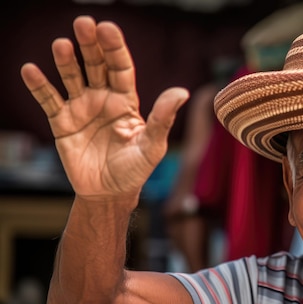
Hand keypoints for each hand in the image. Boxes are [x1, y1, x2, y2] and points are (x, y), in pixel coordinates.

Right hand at [20, 16, 188, 198]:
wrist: (109, 193)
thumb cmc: (135, 170)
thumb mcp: (152, 146)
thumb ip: (163, 119)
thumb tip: (183, 92)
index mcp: (126, 101)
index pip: (120, 68)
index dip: (114, 48)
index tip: (107, 28)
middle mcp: (103, 99)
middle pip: (96, 65)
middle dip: (90, 45)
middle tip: (83, 23)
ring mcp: (81, 108)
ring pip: (72, 78)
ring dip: (66, 61)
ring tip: (61, 45)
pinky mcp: (62, 122)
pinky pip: (49, 100)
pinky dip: (40, 86)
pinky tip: (31, 70)